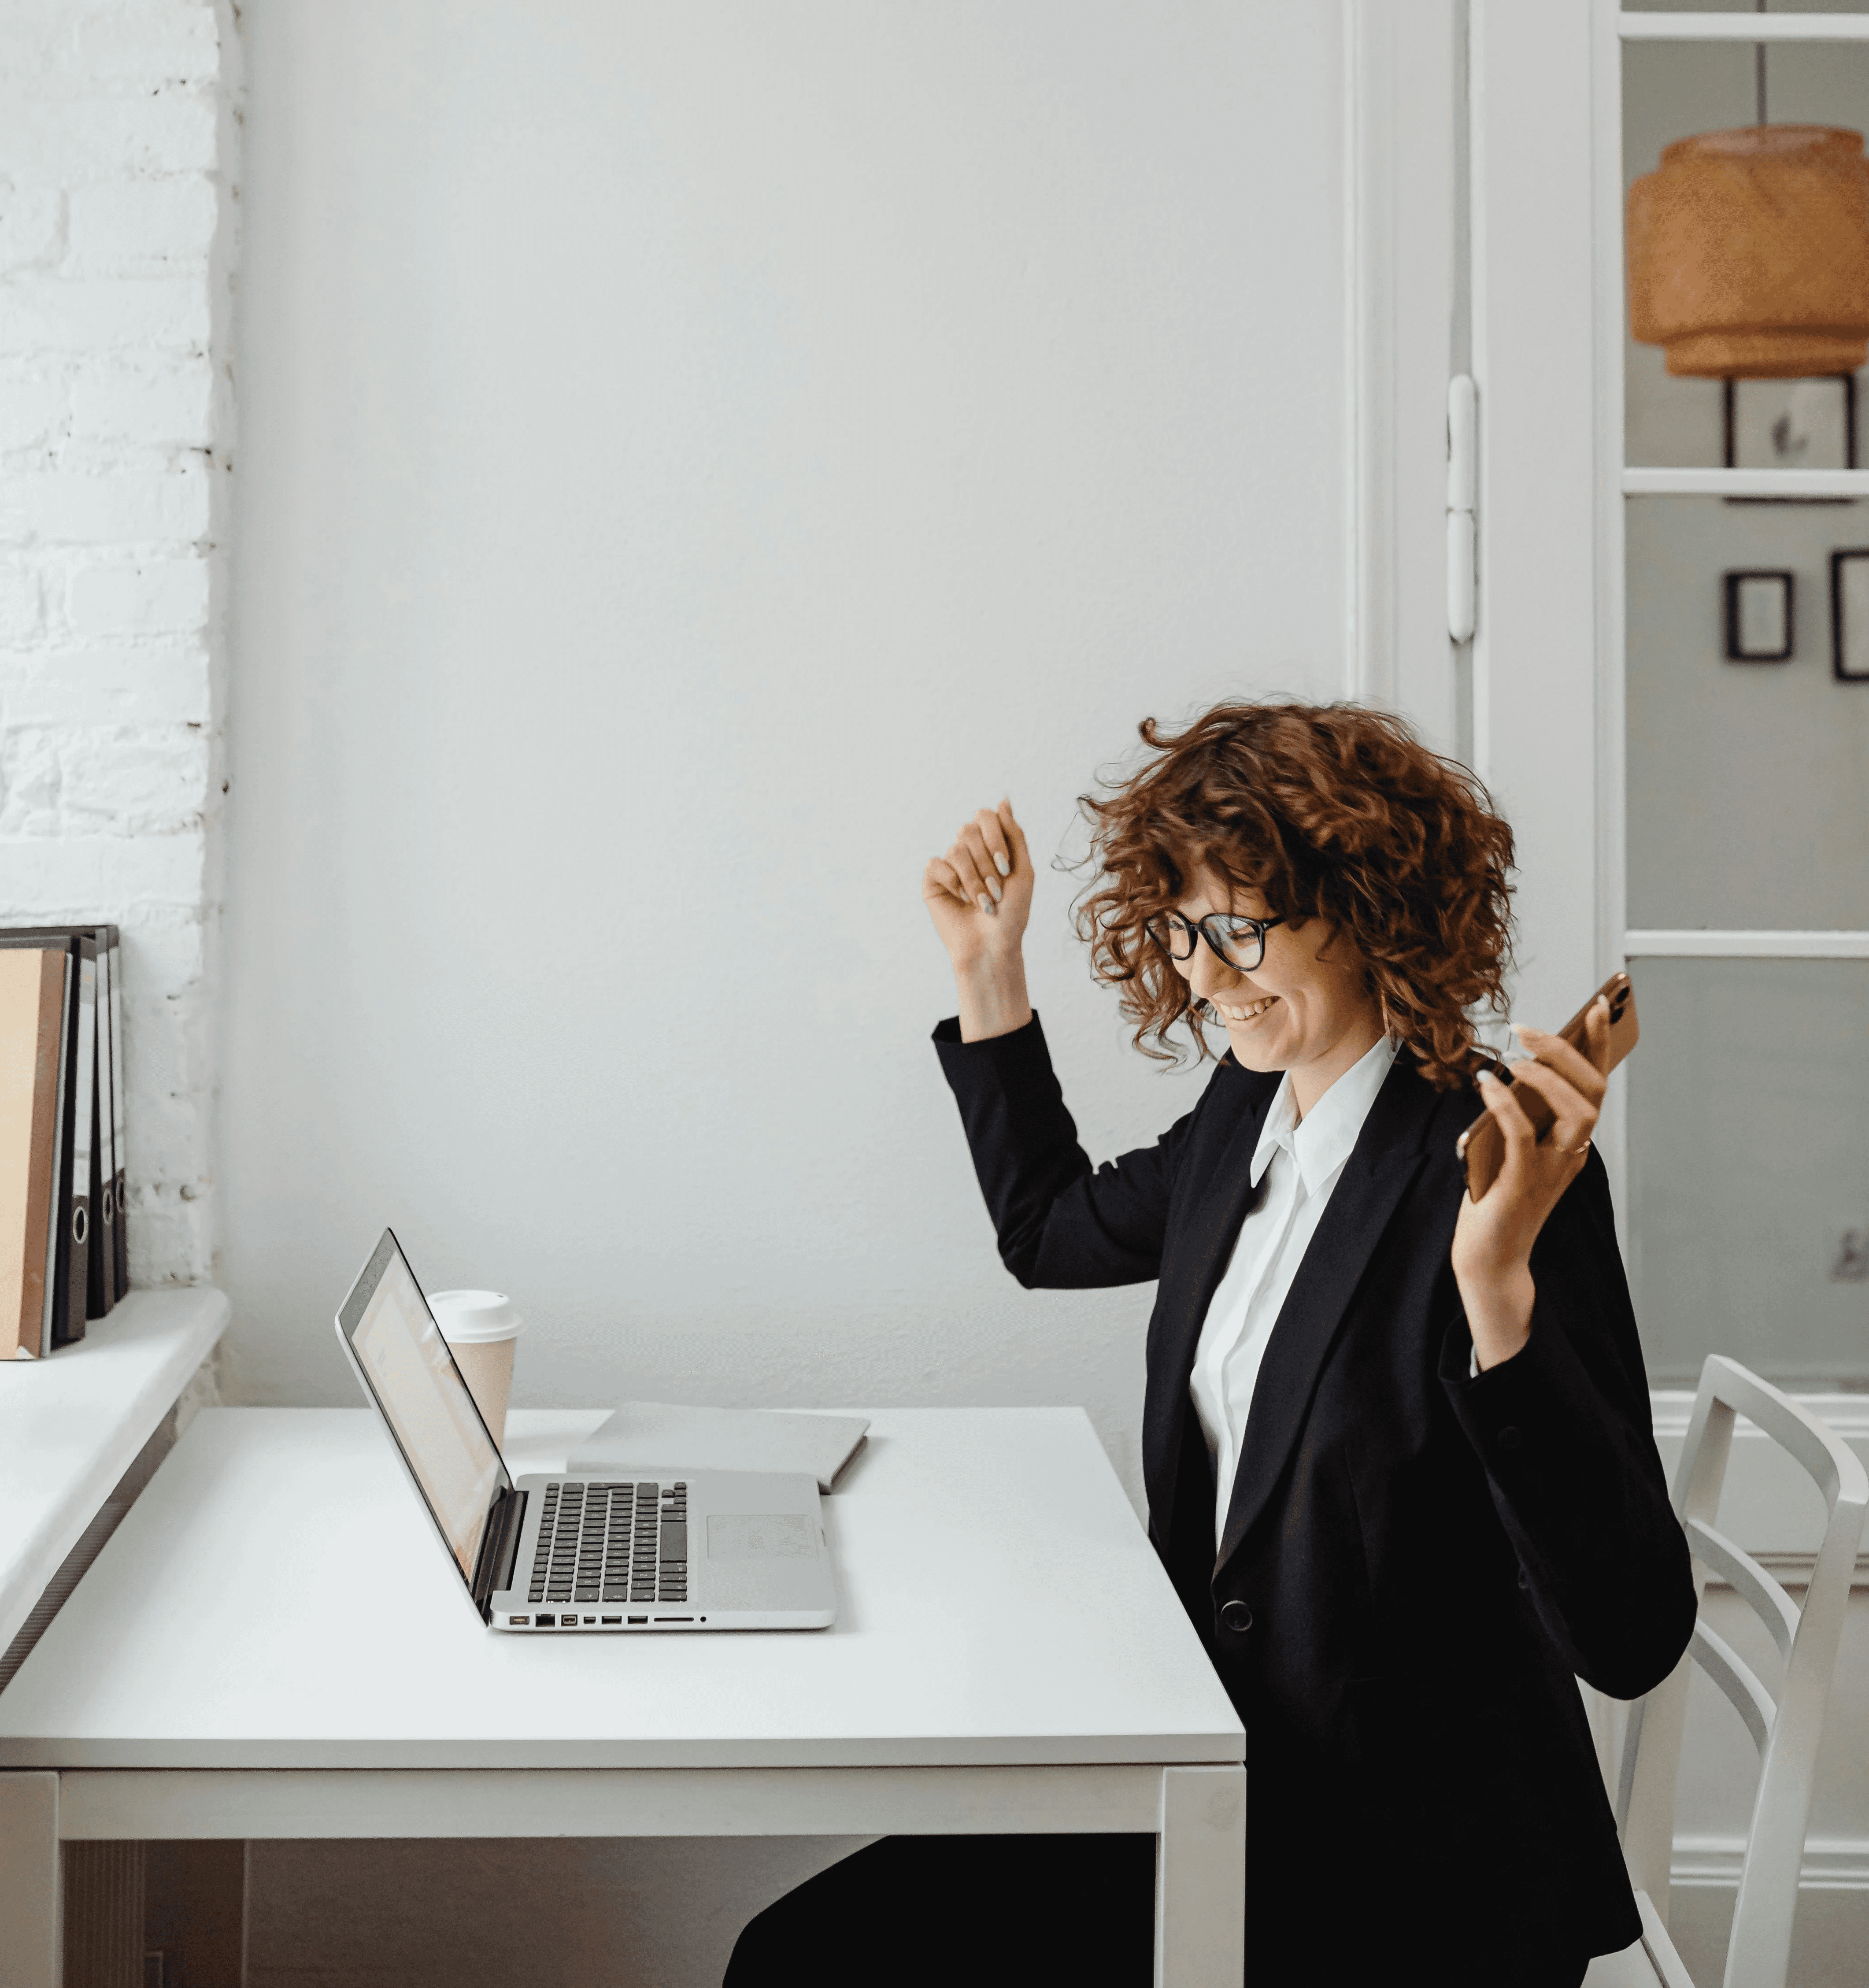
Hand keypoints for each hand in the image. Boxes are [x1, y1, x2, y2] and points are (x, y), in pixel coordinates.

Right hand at [922, 799, 1034, 1039]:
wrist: (993, 945)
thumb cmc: (1012, 913)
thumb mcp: (1023, 870)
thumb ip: (1015, 833)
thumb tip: (1002, 799)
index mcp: (991, 845)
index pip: (986, 816)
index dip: (995, 838)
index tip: (1005, 868)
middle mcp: (969, 850)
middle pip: (969, 829)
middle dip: (987, 862)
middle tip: (996, 890)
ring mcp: (950, 864)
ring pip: (957, 850)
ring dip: (975, 879)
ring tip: (983, 902)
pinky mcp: (933, 880)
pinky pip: (938, 864)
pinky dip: (955, 884)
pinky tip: (961, 900)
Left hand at [1450, 997, 1611, 1368]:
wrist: (1490, 1256)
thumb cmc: (1498, 1197)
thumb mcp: (1513, 1146)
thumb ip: (1520, 1114)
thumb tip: (1509, 1068)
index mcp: (1571, 1140)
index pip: (1595, 1084)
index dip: (1600, 1045)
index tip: (1598, 1005)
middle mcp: (1571, 1153)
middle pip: (1593, 1092)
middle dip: (1569, 1052)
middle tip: (1530, 1029)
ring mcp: (1552, 1170)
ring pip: (1575, 1113)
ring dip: (1547, 1077)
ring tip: (1514, 1054)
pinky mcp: (1523, 1185)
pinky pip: (1523, 1136)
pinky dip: (1508, 1105)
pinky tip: (1488, 1083)